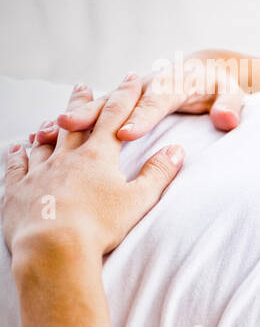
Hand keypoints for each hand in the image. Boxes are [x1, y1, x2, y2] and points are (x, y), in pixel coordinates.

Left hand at [4, 76, 184, 259]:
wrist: (54, 247)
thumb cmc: (100, 226)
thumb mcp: (138, 200)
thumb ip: (158, 173)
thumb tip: (176, 150)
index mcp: (98, 156)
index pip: (115, 117)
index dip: (124, 96)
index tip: (130, 78)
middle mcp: (66, 157)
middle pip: (77, 123)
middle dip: (83, 103)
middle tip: (83, 86)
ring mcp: (39, 172)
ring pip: (45, 142)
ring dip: (51, 128)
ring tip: (52, 121)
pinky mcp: (18, 190)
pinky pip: (17, 166)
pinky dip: (18, 154)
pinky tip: (17, 148)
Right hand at [31, 50, 247, 146]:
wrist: (205, 70)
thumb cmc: (220, 85)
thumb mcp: (234, 92)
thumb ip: (231, 105)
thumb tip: (227, 120)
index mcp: (175, 83)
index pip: (158, 101)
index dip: (142, 116)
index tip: (127, 133)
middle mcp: (147, 85)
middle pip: (118, 101)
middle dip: (93, 113)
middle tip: (68, 125)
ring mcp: (131, 94)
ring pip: (100, 106)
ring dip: (75, 118)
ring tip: (47, 132)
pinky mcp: (121, 103)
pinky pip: (96, 113)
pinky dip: (74, 123)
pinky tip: (47, 137)